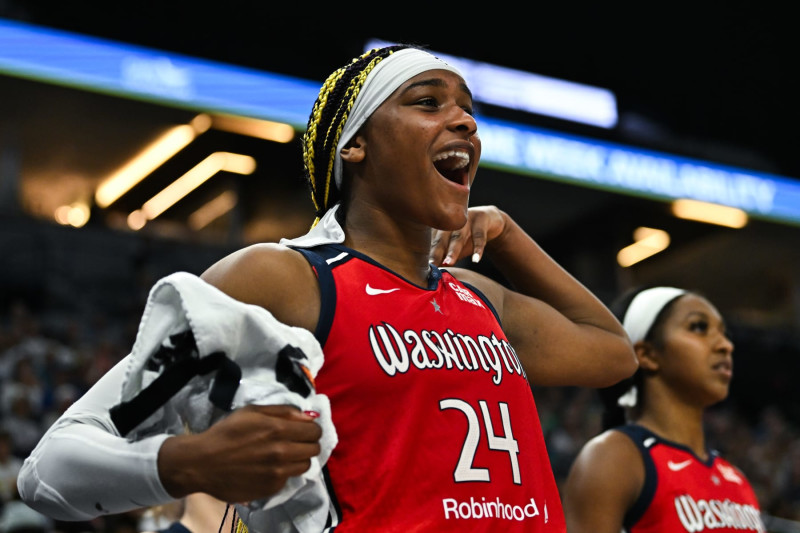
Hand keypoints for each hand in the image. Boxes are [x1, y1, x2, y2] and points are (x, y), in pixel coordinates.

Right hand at [158, 404, 322, 502]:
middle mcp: (282, 452)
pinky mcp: (271, 489)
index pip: (314, 431)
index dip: (311, 429)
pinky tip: (268, 468)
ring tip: (283, 455)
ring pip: (305, 466)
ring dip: (298, 459)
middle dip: (307, 444)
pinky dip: (283, 473)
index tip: (303, 430)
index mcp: (278, 429)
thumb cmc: (226, 432)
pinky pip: (288, 479)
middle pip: (314, 449)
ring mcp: (277, 473)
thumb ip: (283, 411)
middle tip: (294, 442)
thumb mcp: (252, 412)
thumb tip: (308, 416)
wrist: (202, 463)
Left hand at [429, 205, 506, 265]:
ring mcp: (466, 219)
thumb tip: (433, 271)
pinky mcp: (482, 219)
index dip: (426, 254)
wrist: (491, 219)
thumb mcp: (456, 247)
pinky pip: (479, 236)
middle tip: (431, 265)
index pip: (431, 241)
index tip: (423, 267)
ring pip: (458, 236)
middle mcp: (451, 221)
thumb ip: (445, 256)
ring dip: (453, 250)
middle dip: (436, 252)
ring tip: (449, 263)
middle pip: (441, 238)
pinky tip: (475, 260)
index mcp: (441, 226)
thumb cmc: (468, 236)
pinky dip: (478, 248)